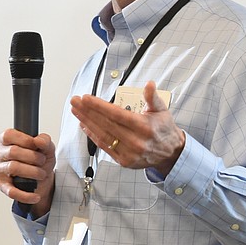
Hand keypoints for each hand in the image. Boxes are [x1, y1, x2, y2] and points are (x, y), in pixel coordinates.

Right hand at [0, 129, 55, 215]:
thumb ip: (45, 141)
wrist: (42, 179)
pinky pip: (11, 191)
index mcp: (6, 140)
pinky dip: (25, 195)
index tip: (37, 146)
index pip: (9, 135)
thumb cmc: (40, 160)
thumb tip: (38, 141)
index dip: (25, 140)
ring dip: (32, 172)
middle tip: (42, 161)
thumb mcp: (47, 148)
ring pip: (12, 168)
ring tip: (41, 174)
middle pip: (13, 151)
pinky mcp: (2, 185)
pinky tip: (35, 196)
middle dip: (33, 157)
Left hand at [70, 81, 184, 176]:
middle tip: (75, 101)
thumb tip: (149, 84)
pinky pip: (104, 146)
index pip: (117, 114)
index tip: (86, 98)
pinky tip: (84, 125)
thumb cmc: (163, 129)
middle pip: (106, 124)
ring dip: (87, 122)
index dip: (99, 106)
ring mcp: (129, 152)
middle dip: (87, 111)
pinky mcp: (124, 161)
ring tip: (76, 110)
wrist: (170, 153)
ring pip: (103, 135)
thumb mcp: (162, 110)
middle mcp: (136, 141)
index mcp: (144, 126)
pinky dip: (92, 135)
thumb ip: (153, 97)